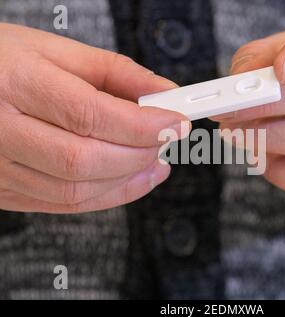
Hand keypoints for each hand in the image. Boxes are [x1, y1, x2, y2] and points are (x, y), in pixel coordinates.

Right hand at [0, 23, 187, 212]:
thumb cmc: (3, 62)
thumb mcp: (56, 51)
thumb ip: (115, 72)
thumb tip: (162, 93)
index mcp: (13, 83)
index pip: (89, 114)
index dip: (142, 124)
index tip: (175, 122)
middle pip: (85, 159)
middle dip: (139, 154)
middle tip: (167, 140)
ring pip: (76, 190)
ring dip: (129, 180)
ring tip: (156, 162)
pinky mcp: (5, 190)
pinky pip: (64, 204)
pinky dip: (107, 195)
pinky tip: (131, 179)